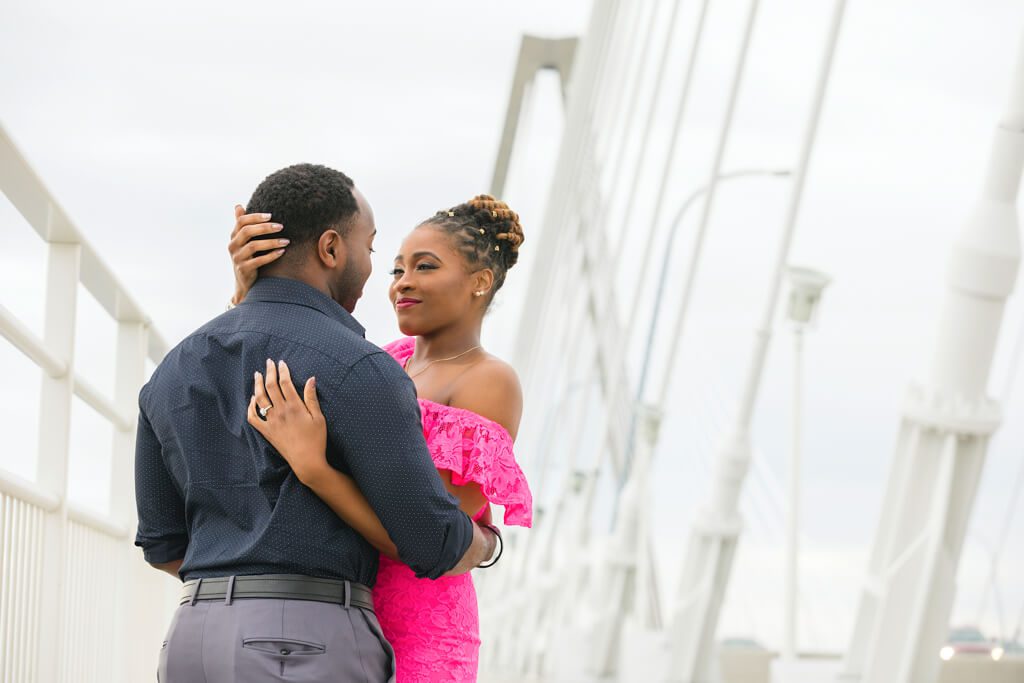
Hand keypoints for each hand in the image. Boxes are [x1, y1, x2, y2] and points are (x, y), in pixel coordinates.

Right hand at [228, 205, 287, 303]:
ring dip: (271, 242)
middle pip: (247, 232)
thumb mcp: (243, 242)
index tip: (270, 215)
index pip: (241, 221)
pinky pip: (258, 261)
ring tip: (286, 241)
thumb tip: (238, 205)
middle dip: (265, 228)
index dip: (255, 217)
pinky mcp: (244, 269)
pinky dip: (271, 255)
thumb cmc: (247, 258)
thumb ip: (242, 225)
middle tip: (281, 226)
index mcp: (233, 237)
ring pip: (253, 246)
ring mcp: (237, 258)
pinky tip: (282, 251)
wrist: (244, 283)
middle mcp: (233, 246)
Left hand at [248, 359, 328, 484]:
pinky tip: (253, 399)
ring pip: (260, 399)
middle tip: (268, 362)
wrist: (306, 461)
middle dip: (269, 372)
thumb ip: (312, 397)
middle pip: (270, 387)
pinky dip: (251, 406)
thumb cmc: (316, 439)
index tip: (281, 363)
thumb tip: (311, 379)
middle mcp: (280, 411)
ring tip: (257, 375)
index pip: (285, 383)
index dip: (282, 371)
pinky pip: (253, 417)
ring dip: (257, 385)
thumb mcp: (319, 417)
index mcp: (294, 406)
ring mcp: (271, 421)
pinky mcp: (266, 431)